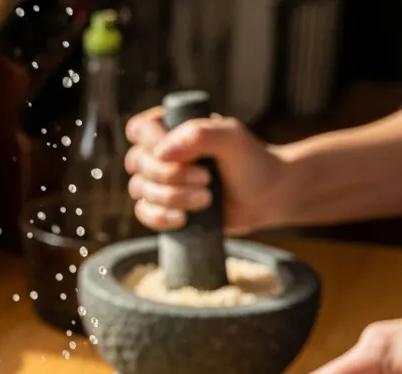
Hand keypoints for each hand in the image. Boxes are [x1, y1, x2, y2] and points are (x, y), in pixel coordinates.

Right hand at [125, 107, 291, 234]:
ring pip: (140, 190)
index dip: (152, 143)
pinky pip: (143, 213)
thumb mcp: (231, 137)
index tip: (183, 154)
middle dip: (169, 175)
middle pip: (137, 163)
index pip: (138, 130)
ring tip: (206, 198)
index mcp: (170, 128)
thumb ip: (200, 133)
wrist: (264, 195)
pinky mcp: (163, 209)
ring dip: (172, 197)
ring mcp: (159, 183)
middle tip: (206, 178)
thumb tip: (161, 152)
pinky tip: (183, 218)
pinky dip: (160, 217)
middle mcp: (159, 154)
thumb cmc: (249, 160)